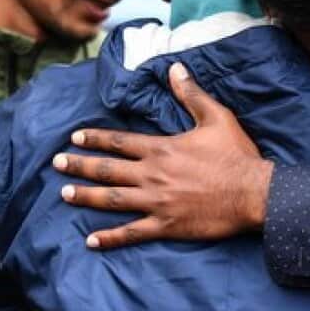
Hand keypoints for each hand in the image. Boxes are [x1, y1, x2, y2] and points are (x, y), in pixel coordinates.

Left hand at [54, 62, 272, 249]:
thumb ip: (190, 94)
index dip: (94, 139)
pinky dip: (110, 238)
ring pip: (111, 200)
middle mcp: (152, 175)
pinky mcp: (166, 226)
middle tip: (56, 164)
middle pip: (107, 170)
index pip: (119, 142)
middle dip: (79, 166)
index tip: (74, 138)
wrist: (253, 193)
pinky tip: (91, 241)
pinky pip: (131, 233)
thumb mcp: (216, 117)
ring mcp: (156, 203)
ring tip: (64, 194)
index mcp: (161, 149)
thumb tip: (174, 68)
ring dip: (85, 197)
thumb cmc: (236, 155)